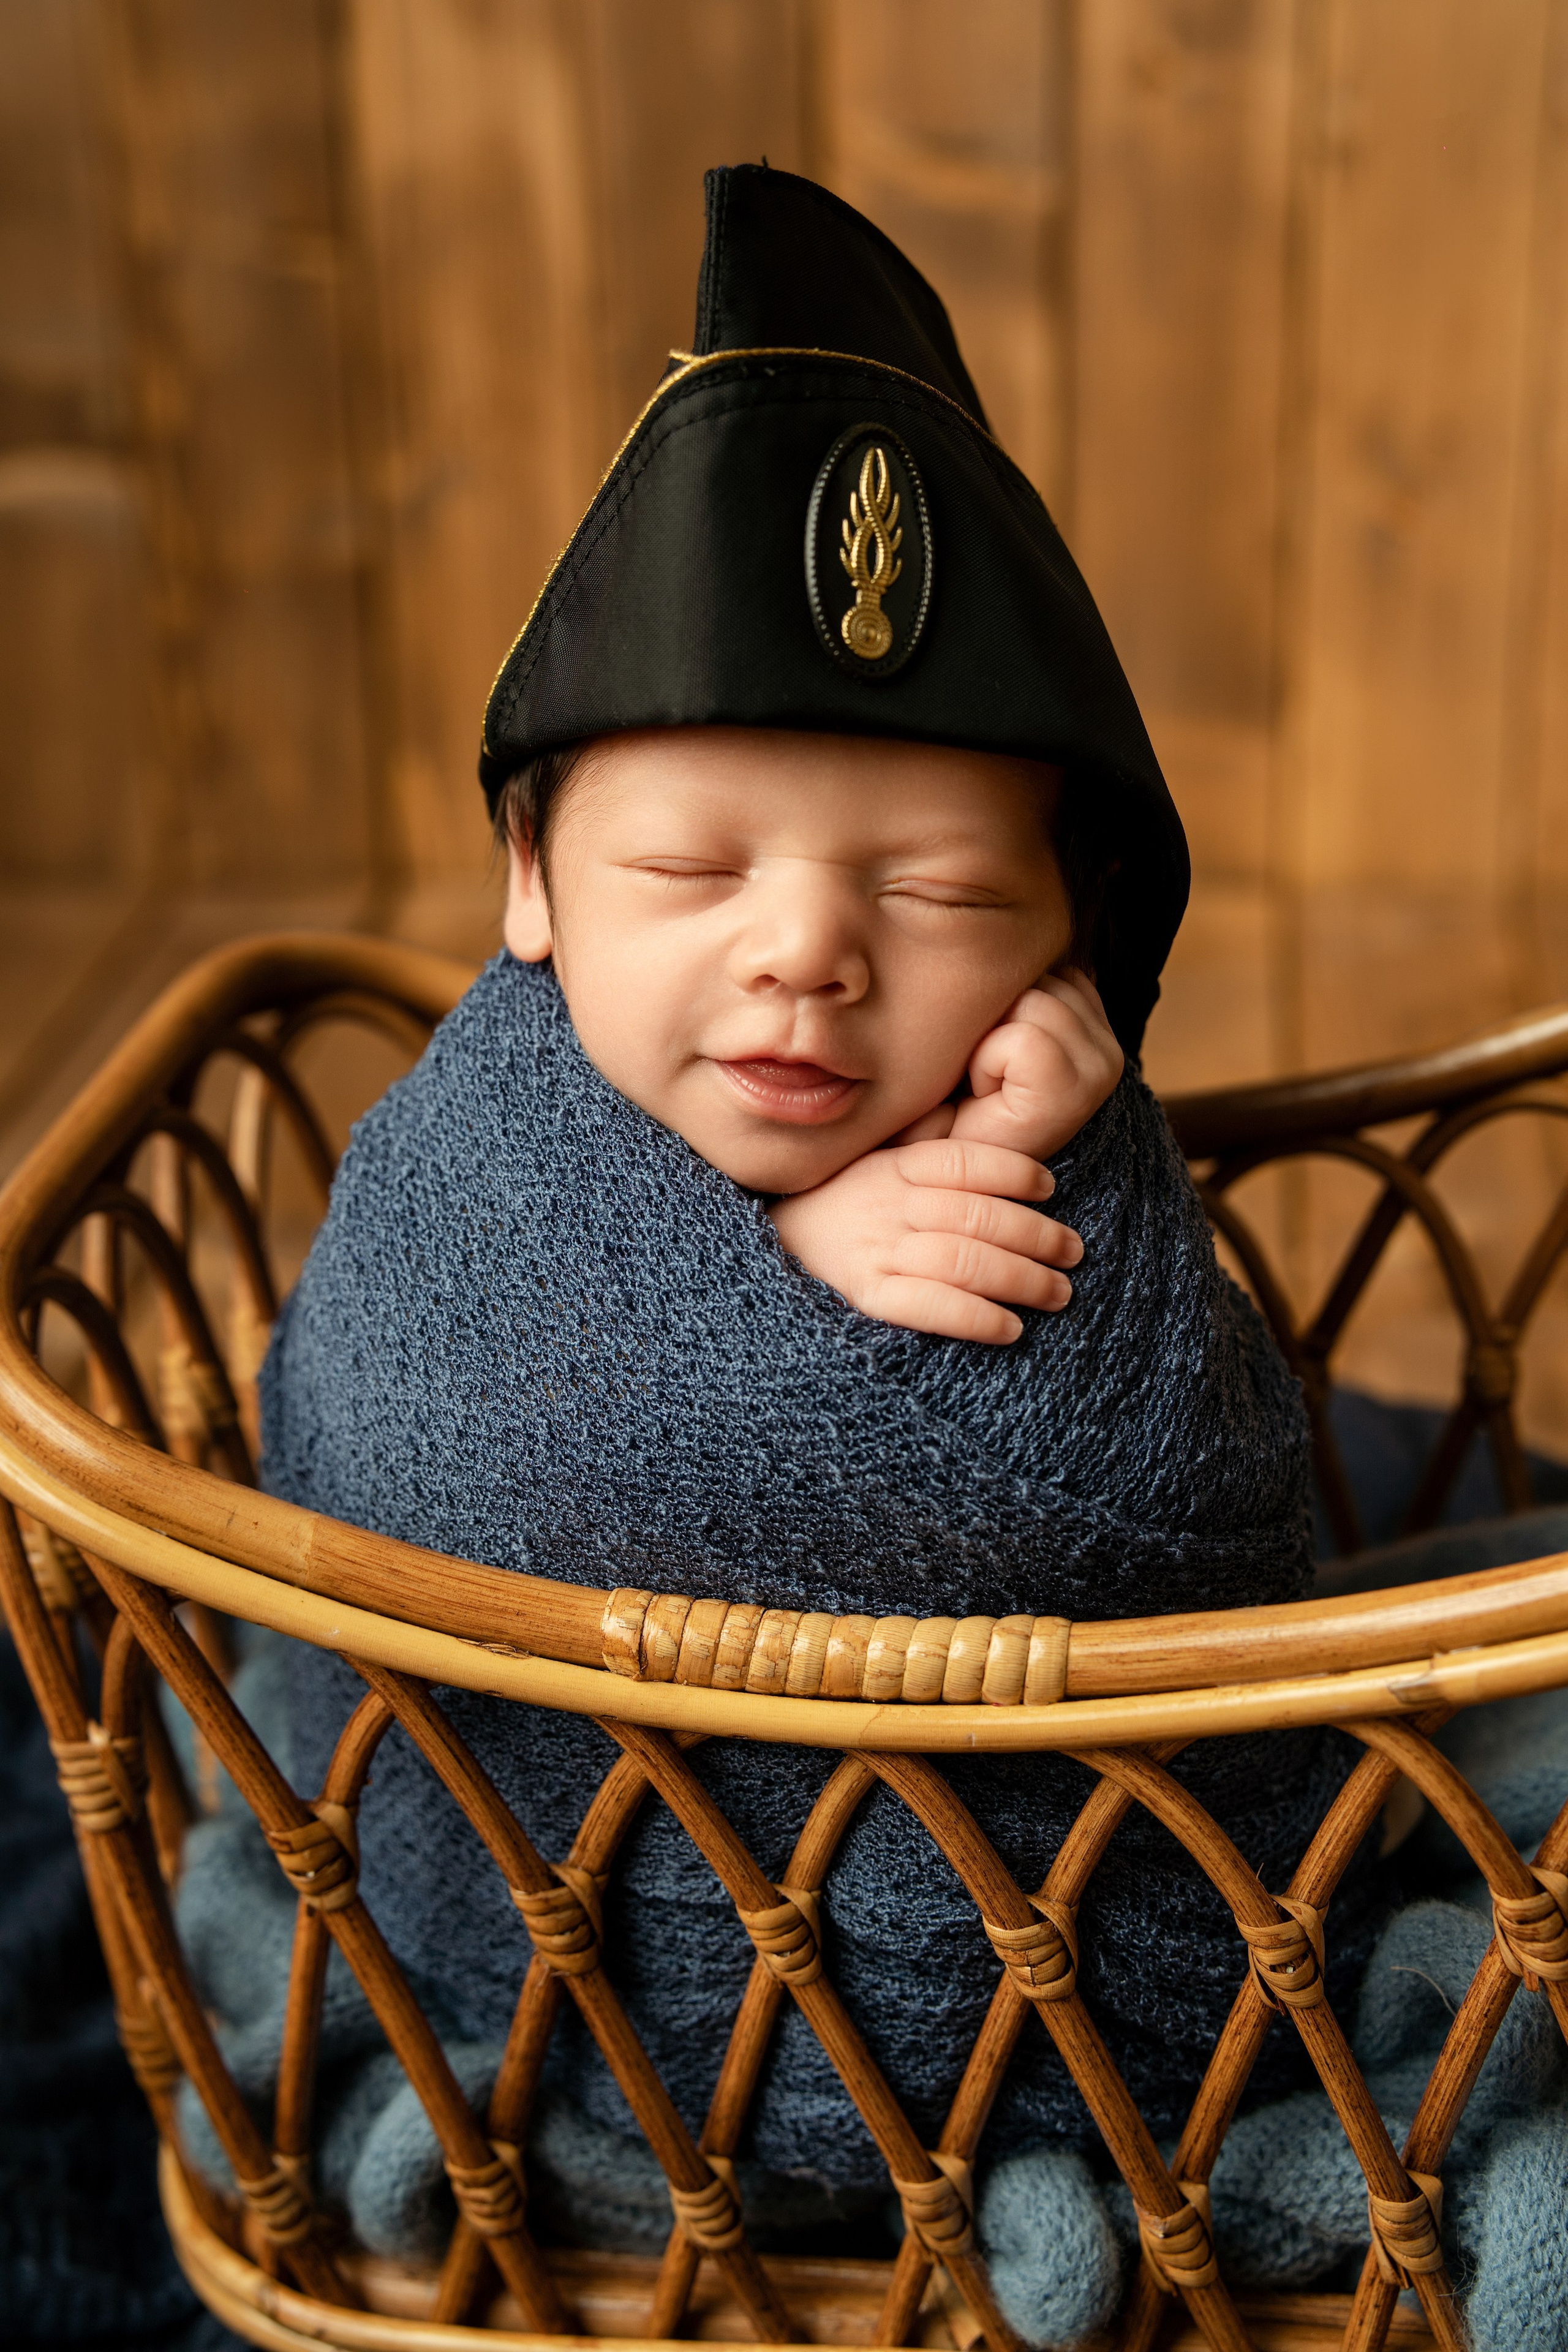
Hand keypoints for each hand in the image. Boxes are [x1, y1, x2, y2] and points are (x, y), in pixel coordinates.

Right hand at [769, 1137, 1082, 1343]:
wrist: (770, 1246)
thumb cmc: (838, 1200)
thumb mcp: (873, 1157)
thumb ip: (922, 1137)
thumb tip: (976, 1108)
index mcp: (894, 1165)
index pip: (964, 1162)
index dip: (1014, 1172)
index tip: (1049, 1186)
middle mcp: (887, 1204)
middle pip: (976, 1216)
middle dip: (1037, 1236)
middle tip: (1073, 1252)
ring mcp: (874, 1251)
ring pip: (962, 1261)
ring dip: (1021, 1279)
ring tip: (1057, 1292)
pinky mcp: (865, 1297)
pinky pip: (928, 1308)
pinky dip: (974, 1318)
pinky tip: (1009, 1329)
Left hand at [950, 970, 1121, 1159]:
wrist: (948, 1173)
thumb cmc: (959, 1102)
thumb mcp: (989, 1029)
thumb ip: (1012, 986)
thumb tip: (1017, 926)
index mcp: (1094, 1024)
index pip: (1048, 963)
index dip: (1001, 1002)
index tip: (993, 1055)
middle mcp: (1110, 1047)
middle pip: (1036, 978)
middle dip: (993, 1017)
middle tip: (983, 1072)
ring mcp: (1102, 1067)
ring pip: (1028, 1001)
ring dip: (985, 1041)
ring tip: (985, 1082)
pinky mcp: (1078, 1087)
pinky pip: (1020, 1036)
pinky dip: (986, 1062)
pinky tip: (987, 1095)